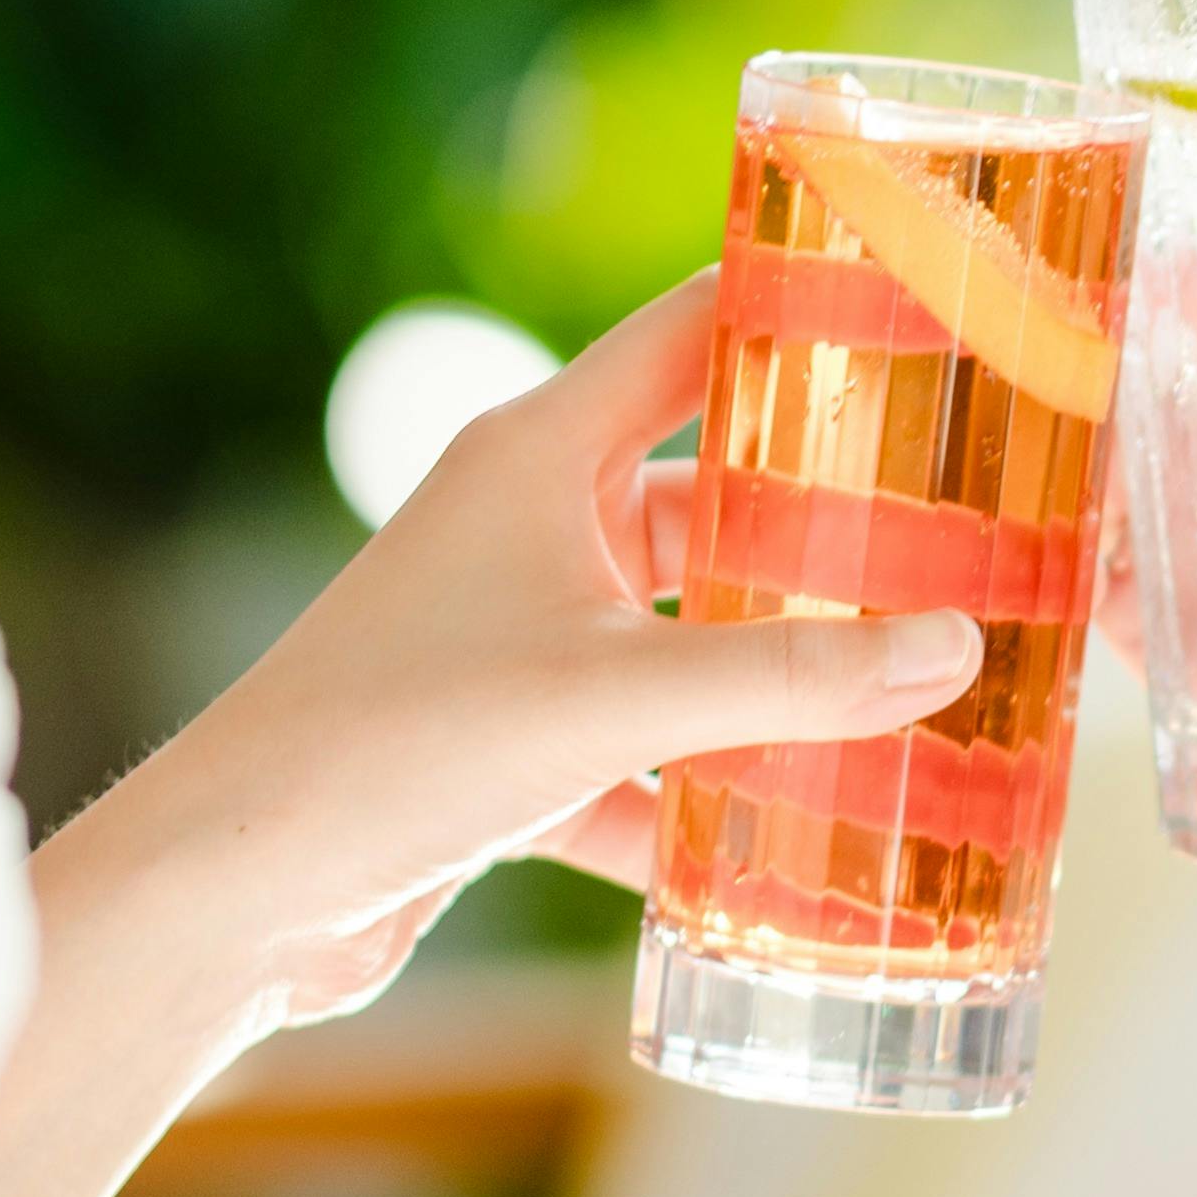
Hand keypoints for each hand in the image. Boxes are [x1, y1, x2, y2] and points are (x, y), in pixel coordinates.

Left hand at [134, 274, 978, 1034]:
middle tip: (969, 531)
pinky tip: (807, 840)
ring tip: (917, 686)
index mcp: (543, 452)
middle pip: (712, 493)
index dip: (807, 304)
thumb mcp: (615, 698)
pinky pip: (643, 752)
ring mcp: (515, 637)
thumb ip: (793, 679)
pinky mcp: (506, 748)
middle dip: (828, 524)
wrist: (227, 892)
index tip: (928, 304)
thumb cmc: (397, 744)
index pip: (698, 328)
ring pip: (684, 633)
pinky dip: (713, 792)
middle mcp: (529, 525)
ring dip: (779, 669)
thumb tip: (957, 646)